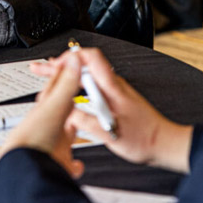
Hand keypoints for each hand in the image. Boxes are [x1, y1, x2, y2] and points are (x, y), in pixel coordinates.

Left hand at [0, 53, 84, 178]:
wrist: (25, 172)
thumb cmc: (31, 140)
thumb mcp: (54, 107)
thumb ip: (66, 85)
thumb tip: (72, 59)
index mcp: (46, 110)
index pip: (55, 89)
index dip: (63, 77)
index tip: (70, 65)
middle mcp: (49, 127)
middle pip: (62, 113)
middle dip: (71, 107)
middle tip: (78, 98)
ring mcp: (53, 146)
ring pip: (65, 138)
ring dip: (72, 135)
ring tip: (79, 130)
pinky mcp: (57, 165)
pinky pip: (69, 164)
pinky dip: (75, 165)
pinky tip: (77, 165)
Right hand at [33, 47, 191, 172]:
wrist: (163, 143)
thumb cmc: (144, 139)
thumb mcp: (111, 134)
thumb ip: (87, 122)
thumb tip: (66, 114)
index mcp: (113, 88)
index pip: (91, 58)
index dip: (70, 58)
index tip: (54, 66)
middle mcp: (114, 85)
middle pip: (83, 66)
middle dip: (59, 66)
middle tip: (39, 69)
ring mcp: (114, 91)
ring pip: (86, 76)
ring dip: (66, 75)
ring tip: (47, 77)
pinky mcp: (114, 99)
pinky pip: (91, 86)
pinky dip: (75, 85)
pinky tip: (66, 93)